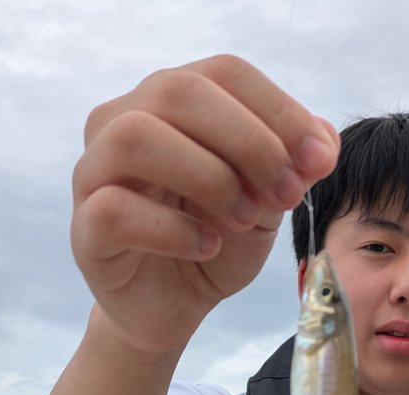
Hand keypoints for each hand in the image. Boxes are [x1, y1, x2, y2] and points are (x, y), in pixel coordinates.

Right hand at [70, 54, 339, 355]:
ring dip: (207, 176)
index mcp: (172, 102)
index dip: (279, 110)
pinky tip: (207, 246)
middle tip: (285, 194)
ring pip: (135, 137)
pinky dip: (172, 229)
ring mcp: (95, 172)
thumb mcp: (268, 202)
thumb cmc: (215, 240)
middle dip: (248, 142)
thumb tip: (323, 139)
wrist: (174, 307)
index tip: (320, 161)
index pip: (224, 73)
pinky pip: (113, 209)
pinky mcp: (85, 229)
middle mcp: (123, 121)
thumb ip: (292, 167)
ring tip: (243, 217)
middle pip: (177, 92)